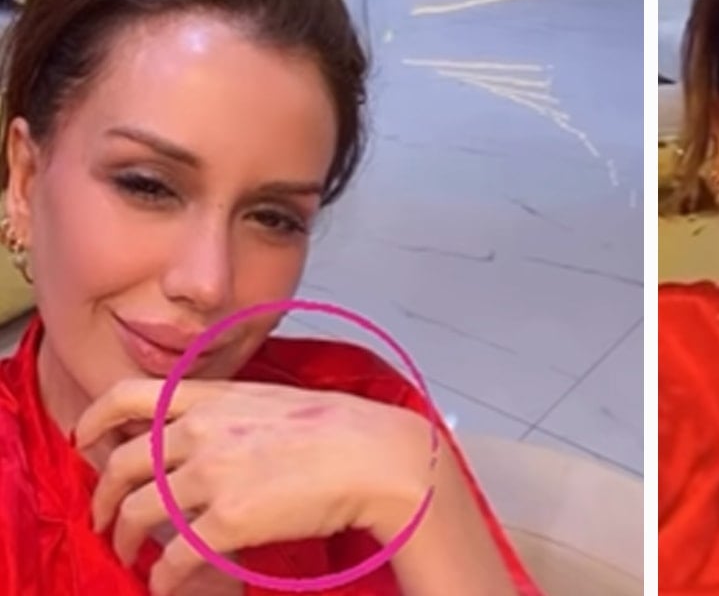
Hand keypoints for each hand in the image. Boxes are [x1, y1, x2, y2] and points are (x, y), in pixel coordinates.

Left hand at [75, 379, 433, 595]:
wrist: (378, 457)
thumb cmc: (343, 428)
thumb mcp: (274, 399)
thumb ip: (228, 410)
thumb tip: (202, 433)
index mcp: (214, 397)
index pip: (128, 397)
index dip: (93, 420)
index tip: (84, 440)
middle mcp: (202, 432)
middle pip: (121, 464)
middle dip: (103, 496)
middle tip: (105, 515)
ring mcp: (212, 477)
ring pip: (137, 514)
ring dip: (125, 539)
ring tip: (130, 552)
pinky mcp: (227, 523)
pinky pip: (173, 558)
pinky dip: (161, 577)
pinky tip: (165, 583)